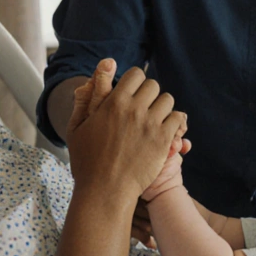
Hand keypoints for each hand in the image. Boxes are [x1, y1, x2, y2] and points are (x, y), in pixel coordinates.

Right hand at [67, 66, 186, 202]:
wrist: (104, 191)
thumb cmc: (87, 160)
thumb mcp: (78, 125)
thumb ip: (90, 94)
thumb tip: (105, 64)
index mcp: (114, 102)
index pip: (136, 75)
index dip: (134, 83)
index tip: (131, 95)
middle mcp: (134, 109)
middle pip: (153, 85)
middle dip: (148, 95)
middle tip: (142, 109)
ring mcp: (150, 125)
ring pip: (168, 100)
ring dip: (161, 107)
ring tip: (153, 120)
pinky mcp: (163, 141)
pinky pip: (177, 118)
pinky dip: (173, 122)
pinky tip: (164, 131)